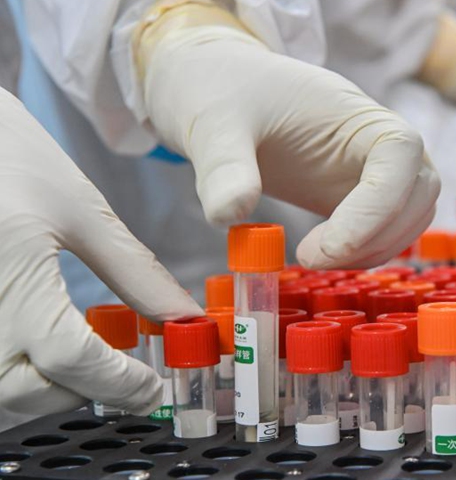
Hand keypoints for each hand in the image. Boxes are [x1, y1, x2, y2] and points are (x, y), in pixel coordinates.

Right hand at [0, 88, 202, 421]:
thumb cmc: (11, 155)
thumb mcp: (82, 211)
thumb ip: (135, 272)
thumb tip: (182, 316)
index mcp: (14, 269)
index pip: (70, 358)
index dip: (120, 383)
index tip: (151, 388)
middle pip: (24, 391)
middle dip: (79, 392)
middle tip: (118, 373)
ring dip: (43, 389)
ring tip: (81, 360)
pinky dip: (17, 370)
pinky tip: (41, 345)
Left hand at [136, 4, 439, 269]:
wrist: (220, 91)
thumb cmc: (225, 92)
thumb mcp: (213, 124)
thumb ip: (224, 167)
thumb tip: (231, 215)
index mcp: (359, 115)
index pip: (401, 157)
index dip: (377, 209)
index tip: (325, 247)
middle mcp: (379, 144)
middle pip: (419, 195)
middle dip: (377, 237)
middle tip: (311, 259)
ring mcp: (374, 173)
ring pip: (410, 219)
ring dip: (374, 250)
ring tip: (312, 260)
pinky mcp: (359, 197)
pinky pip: (386, 232)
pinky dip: (365, 253)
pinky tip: (318, 258)